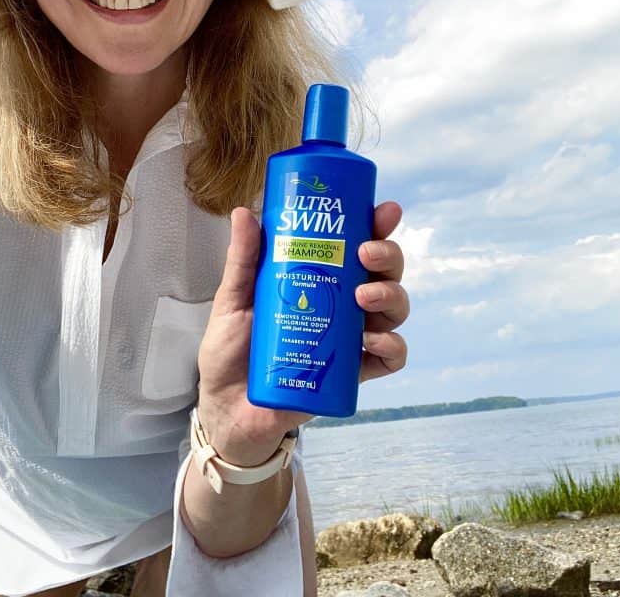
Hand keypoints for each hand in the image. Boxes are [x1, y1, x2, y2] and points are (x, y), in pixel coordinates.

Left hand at [195, 202, 408, 467]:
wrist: (225, 408)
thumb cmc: (231, 349)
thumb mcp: (233, 299)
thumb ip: (242, 259)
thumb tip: (244, 212)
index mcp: (319, 277)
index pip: (357, 244)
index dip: (377, 226)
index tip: (383, 211)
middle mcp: (342, 303)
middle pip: (383, 272)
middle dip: (387, 255)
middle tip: (366, 254)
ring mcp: (350, 338)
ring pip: (393, 309)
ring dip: (389, 296)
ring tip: (363, 297)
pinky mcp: (352, 374)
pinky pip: (390, 358)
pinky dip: (393, 347)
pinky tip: (374, 340)